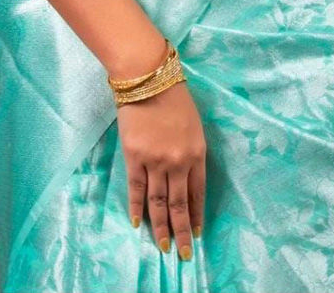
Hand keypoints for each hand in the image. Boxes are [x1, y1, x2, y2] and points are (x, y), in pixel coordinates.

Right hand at [117, 80, 206, 259]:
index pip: (198, 193)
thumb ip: (190, 151)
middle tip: (184, 255)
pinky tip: (138, 224)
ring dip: (160, 228)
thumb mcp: (193, 125)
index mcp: (197, 153)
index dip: (196, 215)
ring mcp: (155, 162)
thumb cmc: (173, 96)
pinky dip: (137, 209)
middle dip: (182, 232)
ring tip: (163, 248)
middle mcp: (178, 162)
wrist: (148, 78)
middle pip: (179, 205)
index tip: (197, 233)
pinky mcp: (134, 158)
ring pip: (159, 203)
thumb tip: (185, 177)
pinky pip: (136, 190)